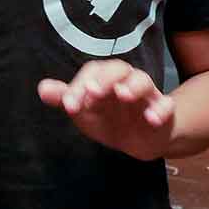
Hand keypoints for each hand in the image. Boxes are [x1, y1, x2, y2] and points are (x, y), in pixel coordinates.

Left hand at [38, 60, 174, 160]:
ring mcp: (146, 95)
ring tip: (123, 95)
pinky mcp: (163, 111)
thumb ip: (66, 99)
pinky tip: (152, 118)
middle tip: (93, 92)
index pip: (92, 72)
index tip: (68, 106)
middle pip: (118, 69)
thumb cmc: (109, 118)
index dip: (79, 86)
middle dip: (106, 79)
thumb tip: (42, 89)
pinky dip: (161, 110)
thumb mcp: (85, 111)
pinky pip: (166, 106)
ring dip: (133, 86)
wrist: (139, 139)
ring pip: (143, 81)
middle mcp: (125, 81)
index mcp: (105, 78)